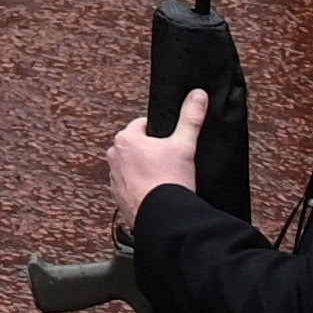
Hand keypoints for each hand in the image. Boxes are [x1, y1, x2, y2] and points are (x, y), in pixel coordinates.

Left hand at [105, 86, 211, 228]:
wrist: (164, 217)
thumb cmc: (170, 180)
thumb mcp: (184, 145)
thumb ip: (191, 118)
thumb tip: (198, 95)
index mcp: (125, 139)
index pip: (143, 126)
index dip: (160, 133)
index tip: (171, 144)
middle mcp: (114, 156)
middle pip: (137, 146)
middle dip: (152, 152)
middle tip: (170, 163)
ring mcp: (114, 178)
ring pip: (132, 167)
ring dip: (145, 170)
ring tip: (164, 179)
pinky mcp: (118, 197)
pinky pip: (130, 186)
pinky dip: (141, 188)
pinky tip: (157, 193)